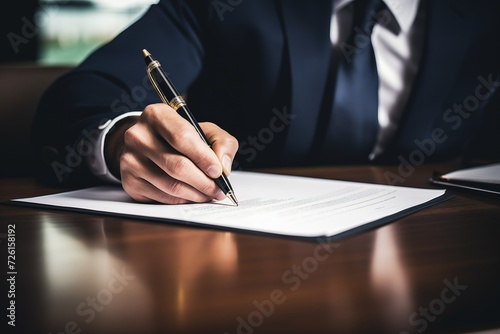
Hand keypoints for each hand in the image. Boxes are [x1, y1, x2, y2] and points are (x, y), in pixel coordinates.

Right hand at [105, 103, 238, 203]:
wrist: (147, 145)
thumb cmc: (179, 137)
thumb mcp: (204, 130)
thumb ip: (221, 142)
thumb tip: (223, 166)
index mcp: (157, 115)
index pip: (182, 137)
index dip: (203, 157)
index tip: (218, 172)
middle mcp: (138, 135)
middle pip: (177, 165)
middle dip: (203, 182)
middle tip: (218, 190)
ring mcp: (130, 159)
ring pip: (170, 185)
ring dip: (195, 194)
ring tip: (208, 194)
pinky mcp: (129, 181)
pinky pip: (161, 197)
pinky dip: (181, 200)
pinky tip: (191, 196)